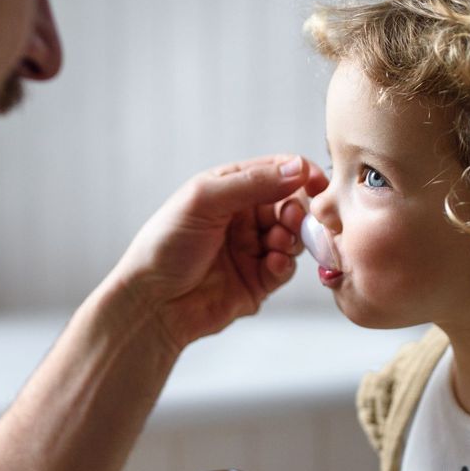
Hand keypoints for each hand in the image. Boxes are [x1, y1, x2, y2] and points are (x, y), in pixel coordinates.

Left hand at [110, 154, 326, 350]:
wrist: (152, 303)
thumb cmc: (165, 245)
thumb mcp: (204, 201)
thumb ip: (252, 183)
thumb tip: (298, 168)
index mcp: (230, 189)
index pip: (277, 172)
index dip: (300, 175)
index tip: (317, 183)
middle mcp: (244, 217)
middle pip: (292, 205)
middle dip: (298, 211)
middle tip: (291, 219)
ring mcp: (252, 249)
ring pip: (293, 237)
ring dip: (292, 238)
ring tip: (278, 243)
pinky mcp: (257, 282)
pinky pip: (285, 269)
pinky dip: (284, 264)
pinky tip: (273, 263)